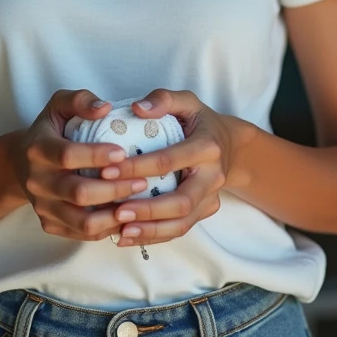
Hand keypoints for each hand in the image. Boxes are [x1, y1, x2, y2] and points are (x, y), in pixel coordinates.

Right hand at [8, 89, 149, 241]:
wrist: (21, 163)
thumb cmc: (50, 129)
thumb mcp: (59, 105)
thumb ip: (80, 100)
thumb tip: (105, 108)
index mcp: (37, 149)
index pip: (67, 155)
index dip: (96, 155)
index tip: (123, 152)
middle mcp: (36, 181)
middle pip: (79, 192)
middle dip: (115, 189)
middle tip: (142, 181)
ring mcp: (42, 207)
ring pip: (82, 221)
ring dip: (114, 215)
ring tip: (138, 203)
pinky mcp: (50, 225)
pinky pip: (82, 234)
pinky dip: (108, 228)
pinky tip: (127, 215)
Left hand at [100, 89, 242, 247]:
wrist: (230, 145)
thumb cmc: (199, 121)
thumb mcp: (187, 101)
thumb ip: (164, 99)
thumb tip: (137, 108)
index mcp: (207, 147)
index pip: (169, 160)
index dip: (137, 167)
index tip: (106, 171)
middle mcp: (213, 176)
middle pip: (182, 201)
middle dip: (148, 209)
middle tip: (116, 211)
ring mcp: (211, 198)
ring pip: (182, 223)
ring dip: (151, 230)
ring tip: (121, 231)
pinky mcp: (205, 212)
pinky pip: (180, 229)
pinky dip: (154, 236)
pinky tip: (128, 236)